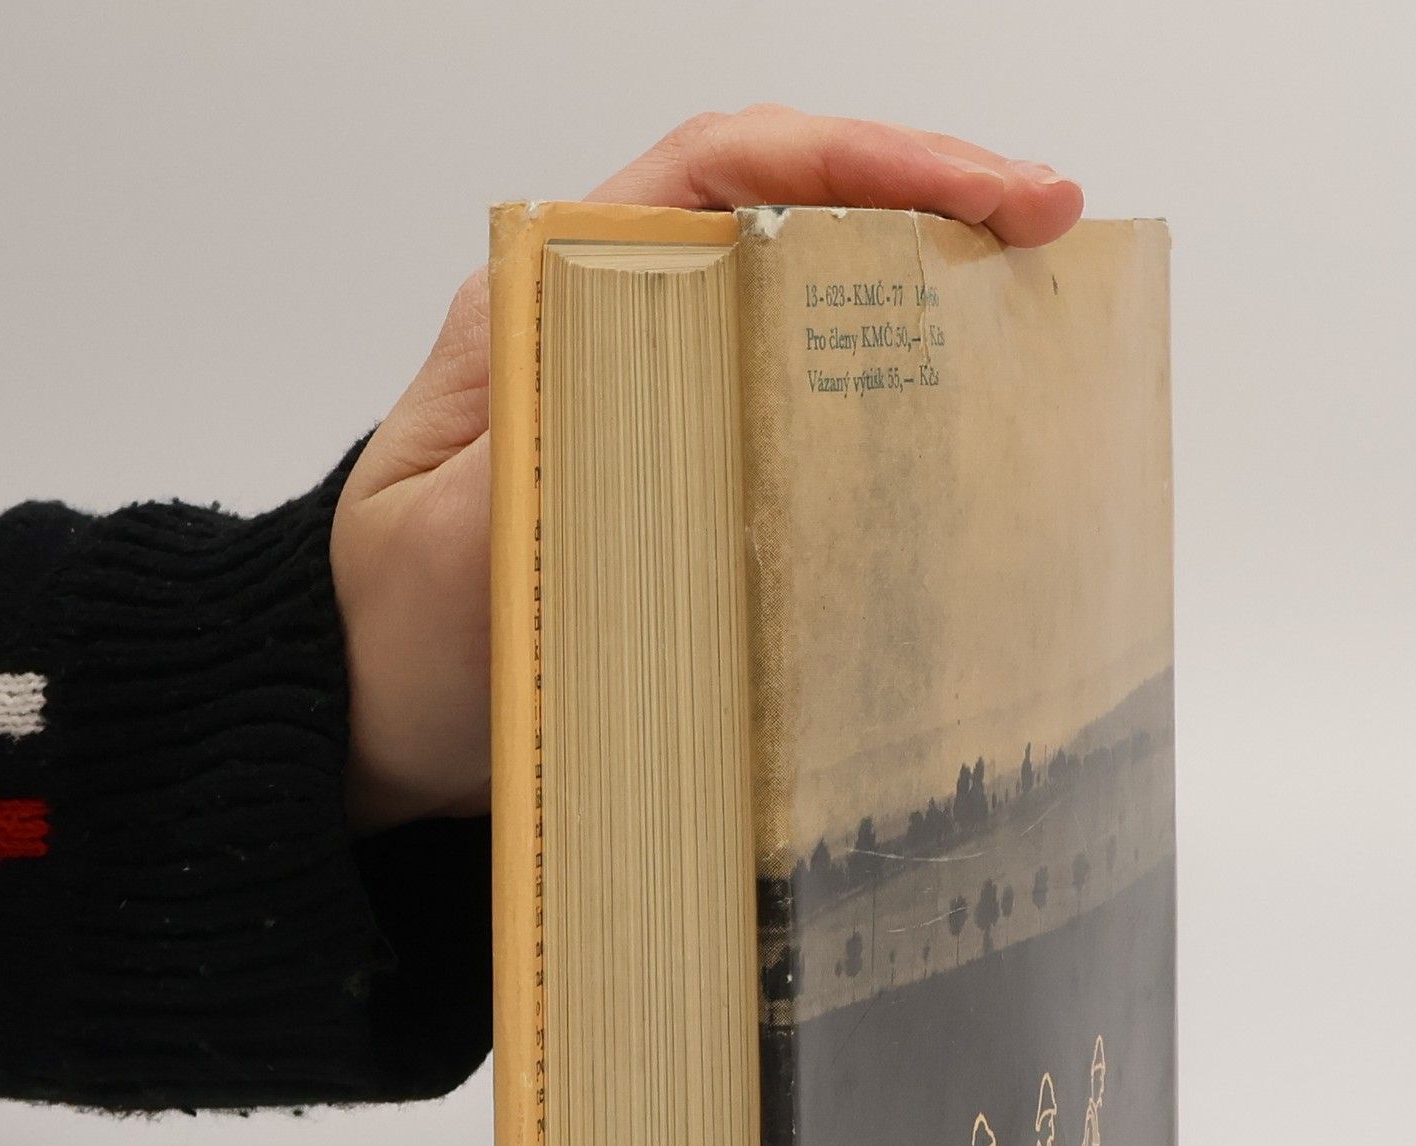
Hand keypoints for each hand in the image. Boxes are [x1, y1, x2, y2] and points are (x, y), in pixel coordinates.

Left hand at [331, 108, 1084, 834]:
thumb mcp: (454, 553)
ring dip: (915, 291)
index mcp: (545, 307)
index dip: (857, 160)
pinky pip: (789, 406)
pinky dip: (877, 396)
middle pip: (781, 216)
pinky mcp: (678, 475)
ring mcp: (650, 400)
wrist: (365, 716)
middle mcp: (607, 329)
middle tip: (1050, 234)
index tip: (984, 191)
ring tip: (1032, 309)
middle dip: (924, 203)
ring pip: (797, 303)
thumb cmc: (391, 639)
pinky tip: (948, 425)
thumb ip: (548, 465)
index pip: (717, 176)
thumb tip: (668, 401)